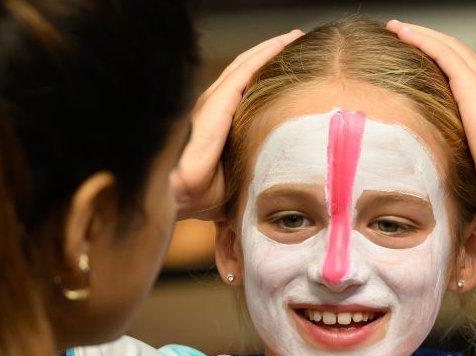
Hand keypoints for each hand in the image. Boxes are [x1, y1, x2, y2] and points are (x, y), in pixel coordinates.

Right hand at [170, 30, 302, 219]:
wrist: (179, 200)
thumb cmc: (205, 195)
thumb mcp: (238, 172)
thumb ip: (252, 161)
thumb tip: (283, 170)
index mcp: (217, 123)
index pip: (243, 87)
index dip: (264, 70)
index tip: (290, 60)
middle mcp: (210, 107)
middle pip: (244, 71)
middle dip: (269, 53)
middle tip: (296, 39)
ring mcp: (209, 104)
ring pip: (244, 66)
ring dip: (269, 48)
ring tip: (293, 36)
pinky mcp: (213, 106)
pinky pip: (242, 74)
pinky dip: (262, 56)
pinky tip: (280, 45)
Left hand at [386, 20, 475, 202]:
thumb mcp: (474, 147)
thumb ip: (460, 136)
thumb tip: (436, 144)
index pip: (460, 64)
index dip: (437, 53)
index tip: (414, 50)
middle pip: (453, 48)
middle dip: (426, 37)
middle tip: (399, 30)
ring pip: (446, 45)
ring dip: (419, 33)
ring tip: (396, 27)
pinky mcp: (472, 83)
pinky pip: (442, 52)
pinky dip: (421, 40)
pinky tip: (402, 34)